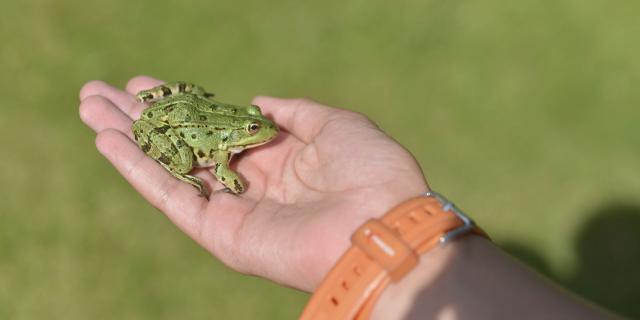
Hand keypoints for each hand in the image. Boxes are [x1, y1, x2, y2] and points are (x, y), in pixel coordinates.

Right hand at [79, 76, 427, 290]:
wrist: (382, 224)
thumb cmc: (370, 169)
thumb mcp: (335, 123)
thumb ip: (293, 112)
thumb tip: (257, 101)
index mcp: (279, 158)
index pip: (215, 128)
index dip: (181, 106)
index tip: (147, 84)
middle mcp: (251, 183)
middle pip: (183, 146)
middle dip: (143, 120)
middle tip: (99, 93)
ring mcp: (233, 210)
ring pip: (169, 170)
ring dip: (127, 140)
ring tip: (89, 108)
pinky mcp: (221, 234)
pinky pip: (171, 198)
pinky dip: (138, 170)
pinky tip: (107, 141)